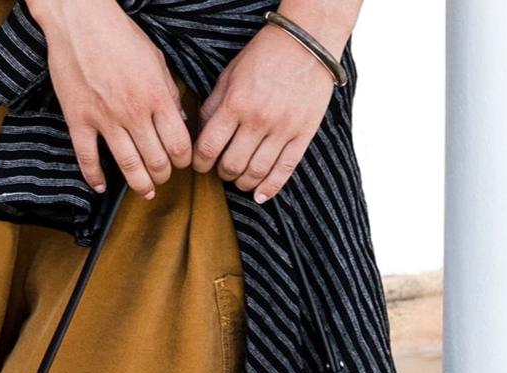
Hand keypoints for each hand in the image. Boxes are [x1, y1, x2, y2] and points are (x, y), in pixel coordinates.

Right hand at [29, 0, 191, 198]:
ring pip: (127, 166)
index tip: (181, 163)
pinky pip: (87, 158)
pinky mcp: (78, 120)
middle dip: (164, 175)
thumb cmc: (120, 36)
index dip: (184, 161)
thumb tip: (181, 123)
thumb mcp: (156, 60)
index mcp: (155, 97)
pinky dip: (94, 177)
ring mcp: (104, 119)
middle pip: (156, 161)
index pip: (179, 144)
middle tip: (163, 177)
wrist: (79, 19)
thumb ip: (169, 94)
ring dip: (139, 184)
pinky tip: (101, 187)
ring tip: (145, 191)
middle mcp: (133, 112)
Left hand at [193, 3, 353, 202]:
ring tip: (239, 180)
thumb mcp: (229, 75)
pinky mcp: (303, 135)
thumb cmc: (264, 56)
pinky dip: (270, 188)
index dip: (199, 163)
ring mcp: (282, 130)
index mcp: (235, 104)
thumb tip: (200, 135)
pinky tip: (260, 195)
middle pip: (231, 166)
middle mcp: (257, 120)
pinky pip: (284, 170)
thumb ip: (213, 106)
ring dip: (242, 183)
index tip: (200, 165)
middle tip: (221, 170)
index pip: (208, 148)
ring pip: (256, 173)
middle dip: (221, 174)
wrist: (307, 42)